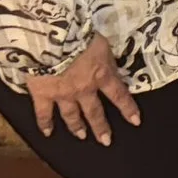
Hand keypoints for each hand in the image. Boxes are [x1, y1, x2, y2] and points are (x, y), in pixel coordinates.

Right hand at [25, 35, 140, 145]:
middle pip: (94, 112)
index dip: (128, 109)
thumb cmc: (79, 36)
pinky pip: (43, 113)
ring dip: (77, 127)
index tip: (136, 122)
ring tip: (81, 136)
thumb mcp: (101, 44)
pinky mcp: (42, 94)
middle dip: (101, 127)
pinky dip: (45, 124)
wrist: (51, 39)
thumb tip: (111, 65)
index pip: (119, 95)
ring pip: (71, 115)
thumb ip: (105, 58)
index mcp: (101, 75)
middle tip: (106, 141)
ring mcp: (62, 94)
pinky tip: (47, 133)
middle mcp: (84, 90)